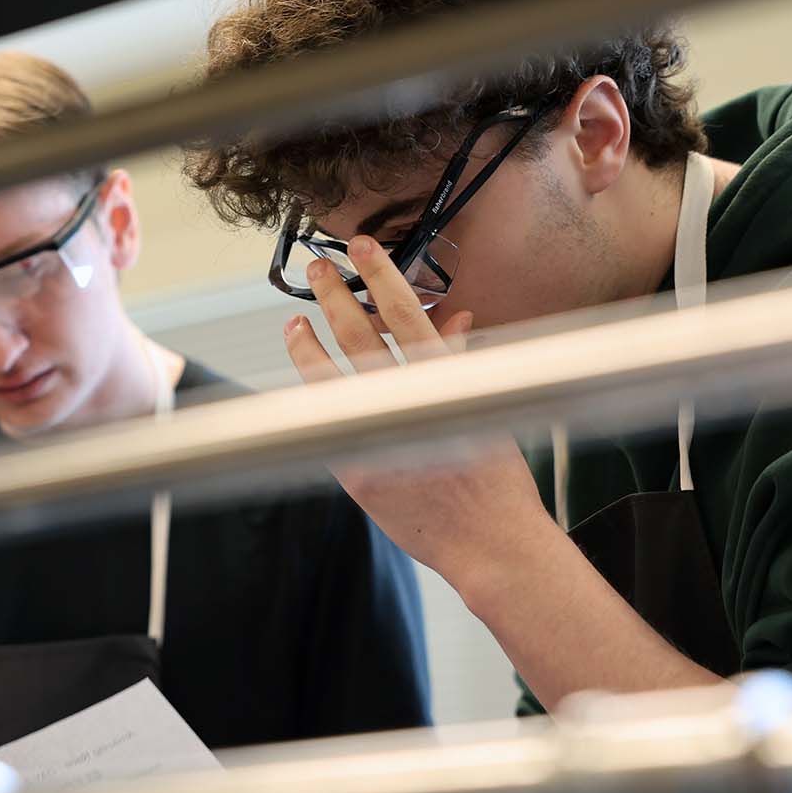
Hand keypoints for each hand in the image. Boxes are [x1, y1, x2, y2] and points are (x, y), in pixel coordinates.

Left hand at [283, 235, 559, 589]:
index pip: (408, 316)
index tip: (361, 247)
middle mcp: (412, 405)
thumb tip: (455, 319)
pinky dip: (312, 396)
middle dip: (334, 297)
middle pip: (361, 338)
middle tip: (317, 269)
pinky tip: (300, 379)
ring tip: (294, 319)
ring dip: (308, 344)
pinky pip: (326, 423)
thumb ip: (464, 362)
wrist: (491, 545)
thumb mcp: (489, 409)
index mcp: (450, 384)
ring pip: (329, 378)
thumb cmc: (498, 481)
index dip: (381, 276)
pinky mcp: (357, 471)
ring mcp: (379, 438)